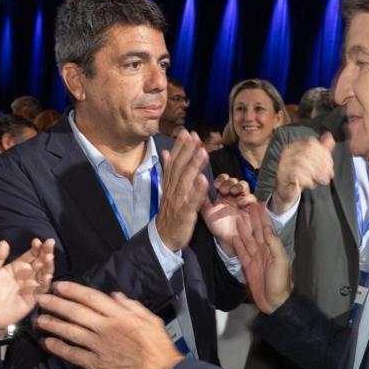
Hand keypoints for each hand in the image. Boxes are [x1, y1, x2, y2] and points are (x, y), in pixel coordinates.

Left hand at [0, 238, 54, 337]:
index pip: (31, 254)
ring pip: (44, 273)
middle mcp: (28, 274)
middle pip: (40, 261)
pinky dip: (46, 282)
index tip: (37, 241)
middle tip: (50, 244)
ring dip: (48, 265)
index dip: (36, 247)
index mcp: (18, 265)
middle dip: (46, 252)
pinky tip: (47, 276)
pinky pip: (43, 288)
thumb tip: (4, 242)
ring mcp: (32, 285)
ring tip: (49, 258)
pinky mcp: (35, 297)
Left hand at [35, 282, 183, 368]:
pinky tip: (47, 343)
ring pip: (70, 332)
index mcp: (120, 316)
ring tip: (40, 319)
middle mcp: (106, 328)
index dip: (73, 290)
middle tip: (41, 299)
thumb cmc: (158, 348)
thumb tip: (114, 296)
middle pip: (76, 312)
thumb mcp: (151, 320)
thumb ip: (132, 306)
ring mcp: (99, 347)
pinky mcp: (95, 365)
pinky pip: (73, 354)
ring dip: (53, 324)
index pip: (91, 298)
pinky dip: (58, 348)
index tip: (59, 286)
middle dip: (56, 304)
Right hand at [155, 131, 209, 251]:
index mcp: (169, 183)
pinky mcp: (184, 213)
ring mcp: (178, 200)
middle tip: (195, 136)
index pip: (174, 161)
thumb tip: (165, 152)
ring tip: (202, 152)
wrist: (164, 236)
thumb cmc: (170, 211)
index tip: (186, 132)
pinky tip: (204, 179)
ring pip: (185, 180)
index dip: (180, 146)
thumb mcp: (167, 189)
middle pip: (179, 167)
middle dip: (187, 151)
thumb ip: (168, 170)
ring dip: (193, 165)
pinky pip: (191, 200)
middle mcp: (172, 189)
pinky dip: (197, 190)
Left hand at [201, 174, 256, 256]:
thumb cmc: (217, 226)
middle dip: (229, 182)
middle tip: (224, 190)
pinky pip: (252, 198)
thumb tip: (197, 185)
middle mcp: (233, 195)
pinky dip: (247, 198)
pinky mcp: (251, 208)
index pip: (223, 179)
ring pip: (244, 185)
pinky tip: (240, 203)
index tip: (216, 185)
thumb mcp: (206, 211)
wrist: (226, 240)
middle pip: (234, 180)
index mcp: (222, 193)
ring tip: (233, 192)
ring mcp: (242, 200)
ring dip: (239, 186)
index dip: (221, 179)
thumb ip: (203, 198)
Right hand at [233, 203, 292, 313]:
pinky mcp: (248, 267)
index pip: (266, 229)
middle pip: (256, 232)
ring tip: (238, 218)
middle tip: (246, 206)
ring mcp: (255, 258)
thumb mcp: (280, 261)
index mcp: (273, 248)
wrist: (274, 302)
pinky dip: (238, 245)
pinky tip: (234, 237)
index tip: (258, 205)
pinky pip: (242, 253)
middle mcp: (264, 250)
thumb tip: (266, 228)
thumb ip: (273, 244)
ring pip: (248, 240)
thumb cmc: (280, 282)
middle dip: (252, 219)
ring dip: (243, 229)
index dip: (262, 217)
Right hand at [270, 133, 334, 213]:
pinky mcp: (283, 175)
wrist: (287, 190)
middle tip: (329, 174)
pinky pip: (297, 175)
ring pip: (303, 163)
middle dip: (322, 164)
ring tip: (323, 180)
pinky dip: (308, 180)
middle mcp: (287, 152)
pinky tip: (312, 184)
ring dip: (317, 173)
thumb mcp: (314, 161)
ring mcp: (283, 163)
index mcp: (295, 146)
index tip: (331, 165)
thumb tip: (330, 136)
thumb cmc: (302, 174)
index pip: (311, 143)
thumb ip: (322, 149)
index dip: (324, 153)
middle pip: (308, 152)